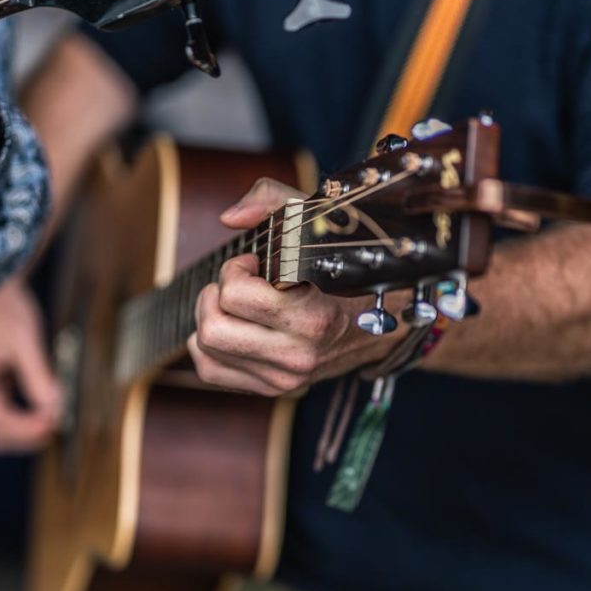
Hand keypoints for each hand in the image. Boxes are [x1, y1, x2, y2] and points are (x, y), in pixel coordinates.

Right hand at [0, 282, 62, 453]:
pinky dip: (22, 420)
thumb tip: (54, 406)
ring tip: (54, 422)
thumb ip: (37, 375)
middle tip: (58, 427)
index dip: (28, 428)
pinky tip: (44, 413)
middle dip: (26, 436)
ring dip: (25, 432)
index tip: (54, 423)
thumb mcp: (24, 340)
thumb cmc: (3, 310)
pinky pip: (2, 416)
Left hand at [187, 179, 403, 396]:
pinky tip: (230, 327)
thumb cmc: (346, 270)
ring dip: (210, 318)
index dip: (236, 269)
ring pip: (206, 350)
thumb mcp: (317, 222)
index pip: (237, 296)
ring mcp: (285, 378)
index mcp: (313, 317)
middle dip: (215, 295)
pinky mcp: (273, 390)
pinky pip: (210, 371)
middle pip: (213, 329)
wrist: (385, 327)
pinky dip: (207, 347)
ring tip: (235, 304)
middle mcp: (298, 355)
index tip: (255, 263)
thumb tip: (229, 217)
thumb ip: (272, 201)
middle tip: (238, 283)